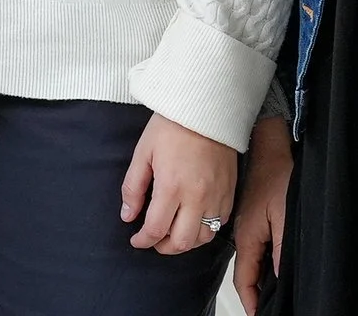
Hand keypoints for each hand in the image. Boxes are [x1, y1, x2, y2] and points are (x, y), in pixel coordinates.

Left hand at [121, 111, 236, 255]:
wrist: (206, 110)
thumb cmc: (172, 127)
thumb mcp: (143, 153)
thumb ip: (133, 188)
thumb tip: (128, 216)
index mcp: (171, 187)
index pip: (156, 229)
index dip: (143, 241)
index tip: (136, 240)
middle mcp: (197, 197)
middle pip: (181, 242)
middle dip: (163, 247)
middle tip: (153, 240)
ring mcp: (216, 197)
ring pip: (203, 238)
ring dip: (185, 242)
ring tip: (172, 233)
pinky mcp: (229, 193)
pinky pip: (219, 224)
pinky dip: (205, 230)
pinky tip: (192, 221)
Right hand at [232, 115, 291, 313]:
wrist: (268, 145)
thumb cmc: (278, 175)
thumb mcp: (284, 215)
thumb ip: (281, 249)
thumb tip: (277, 277)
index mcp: (247, 236)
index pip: (244, 278)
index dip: (251, 300)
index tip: (259, 314)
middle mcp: (241, 232)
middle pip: (244, 271)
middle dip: (253, 291)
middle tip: (266, 306)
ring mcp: (243, 223)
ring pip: (248, 258)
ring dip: (255, 276)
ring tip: (269, 291)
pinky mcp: (249, 215)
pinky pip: (251, 245)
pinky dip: (258, 259)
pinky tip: (269, 262)